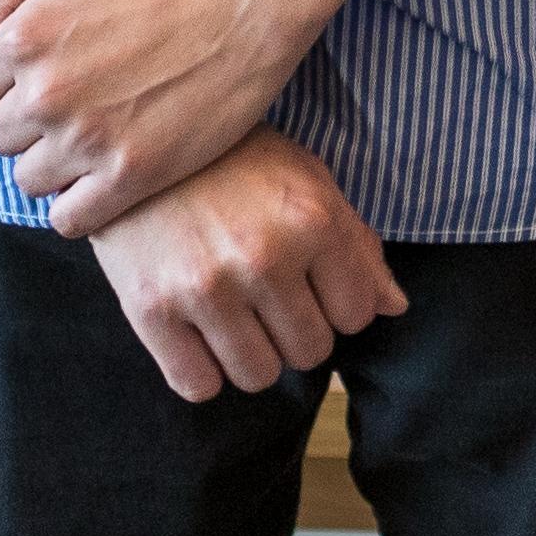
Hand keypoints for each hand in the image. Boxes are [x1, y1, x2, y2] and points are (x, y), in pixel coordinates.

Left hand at [0, 0, 328, 235]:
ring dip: (53, 163)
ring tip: (93, 138)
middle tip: (75, 106)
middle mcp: (46, 93)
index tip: (46, 76)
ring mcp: (87, 138)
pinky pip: (69, 218)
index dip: (8, 82)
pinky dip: (77, 205)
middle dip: (28, 122)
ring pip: (29, 178)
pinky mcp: (130, 174)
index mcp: (25, 38)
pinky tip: (104, 177)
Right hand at [87, 128, 407, 401]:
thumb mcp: (309, 181)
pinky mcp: (151, 311)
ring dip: (252, 355)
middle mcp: (264, 257)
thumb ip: (357, 244)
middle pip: (310, 352)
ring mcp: (206, 288)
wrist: (141, 148)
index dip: (338, 305)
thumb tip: (394, 307)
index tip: (313, 286)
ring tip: (235, 314)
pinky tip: (198, 331)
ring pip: (258, 377)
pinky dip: (203, 370)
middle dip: (297, 331)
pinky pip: (199, 386)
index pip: (357, 315)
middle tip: (270, 299)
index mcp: (314, 219)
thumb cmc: (236, 162)